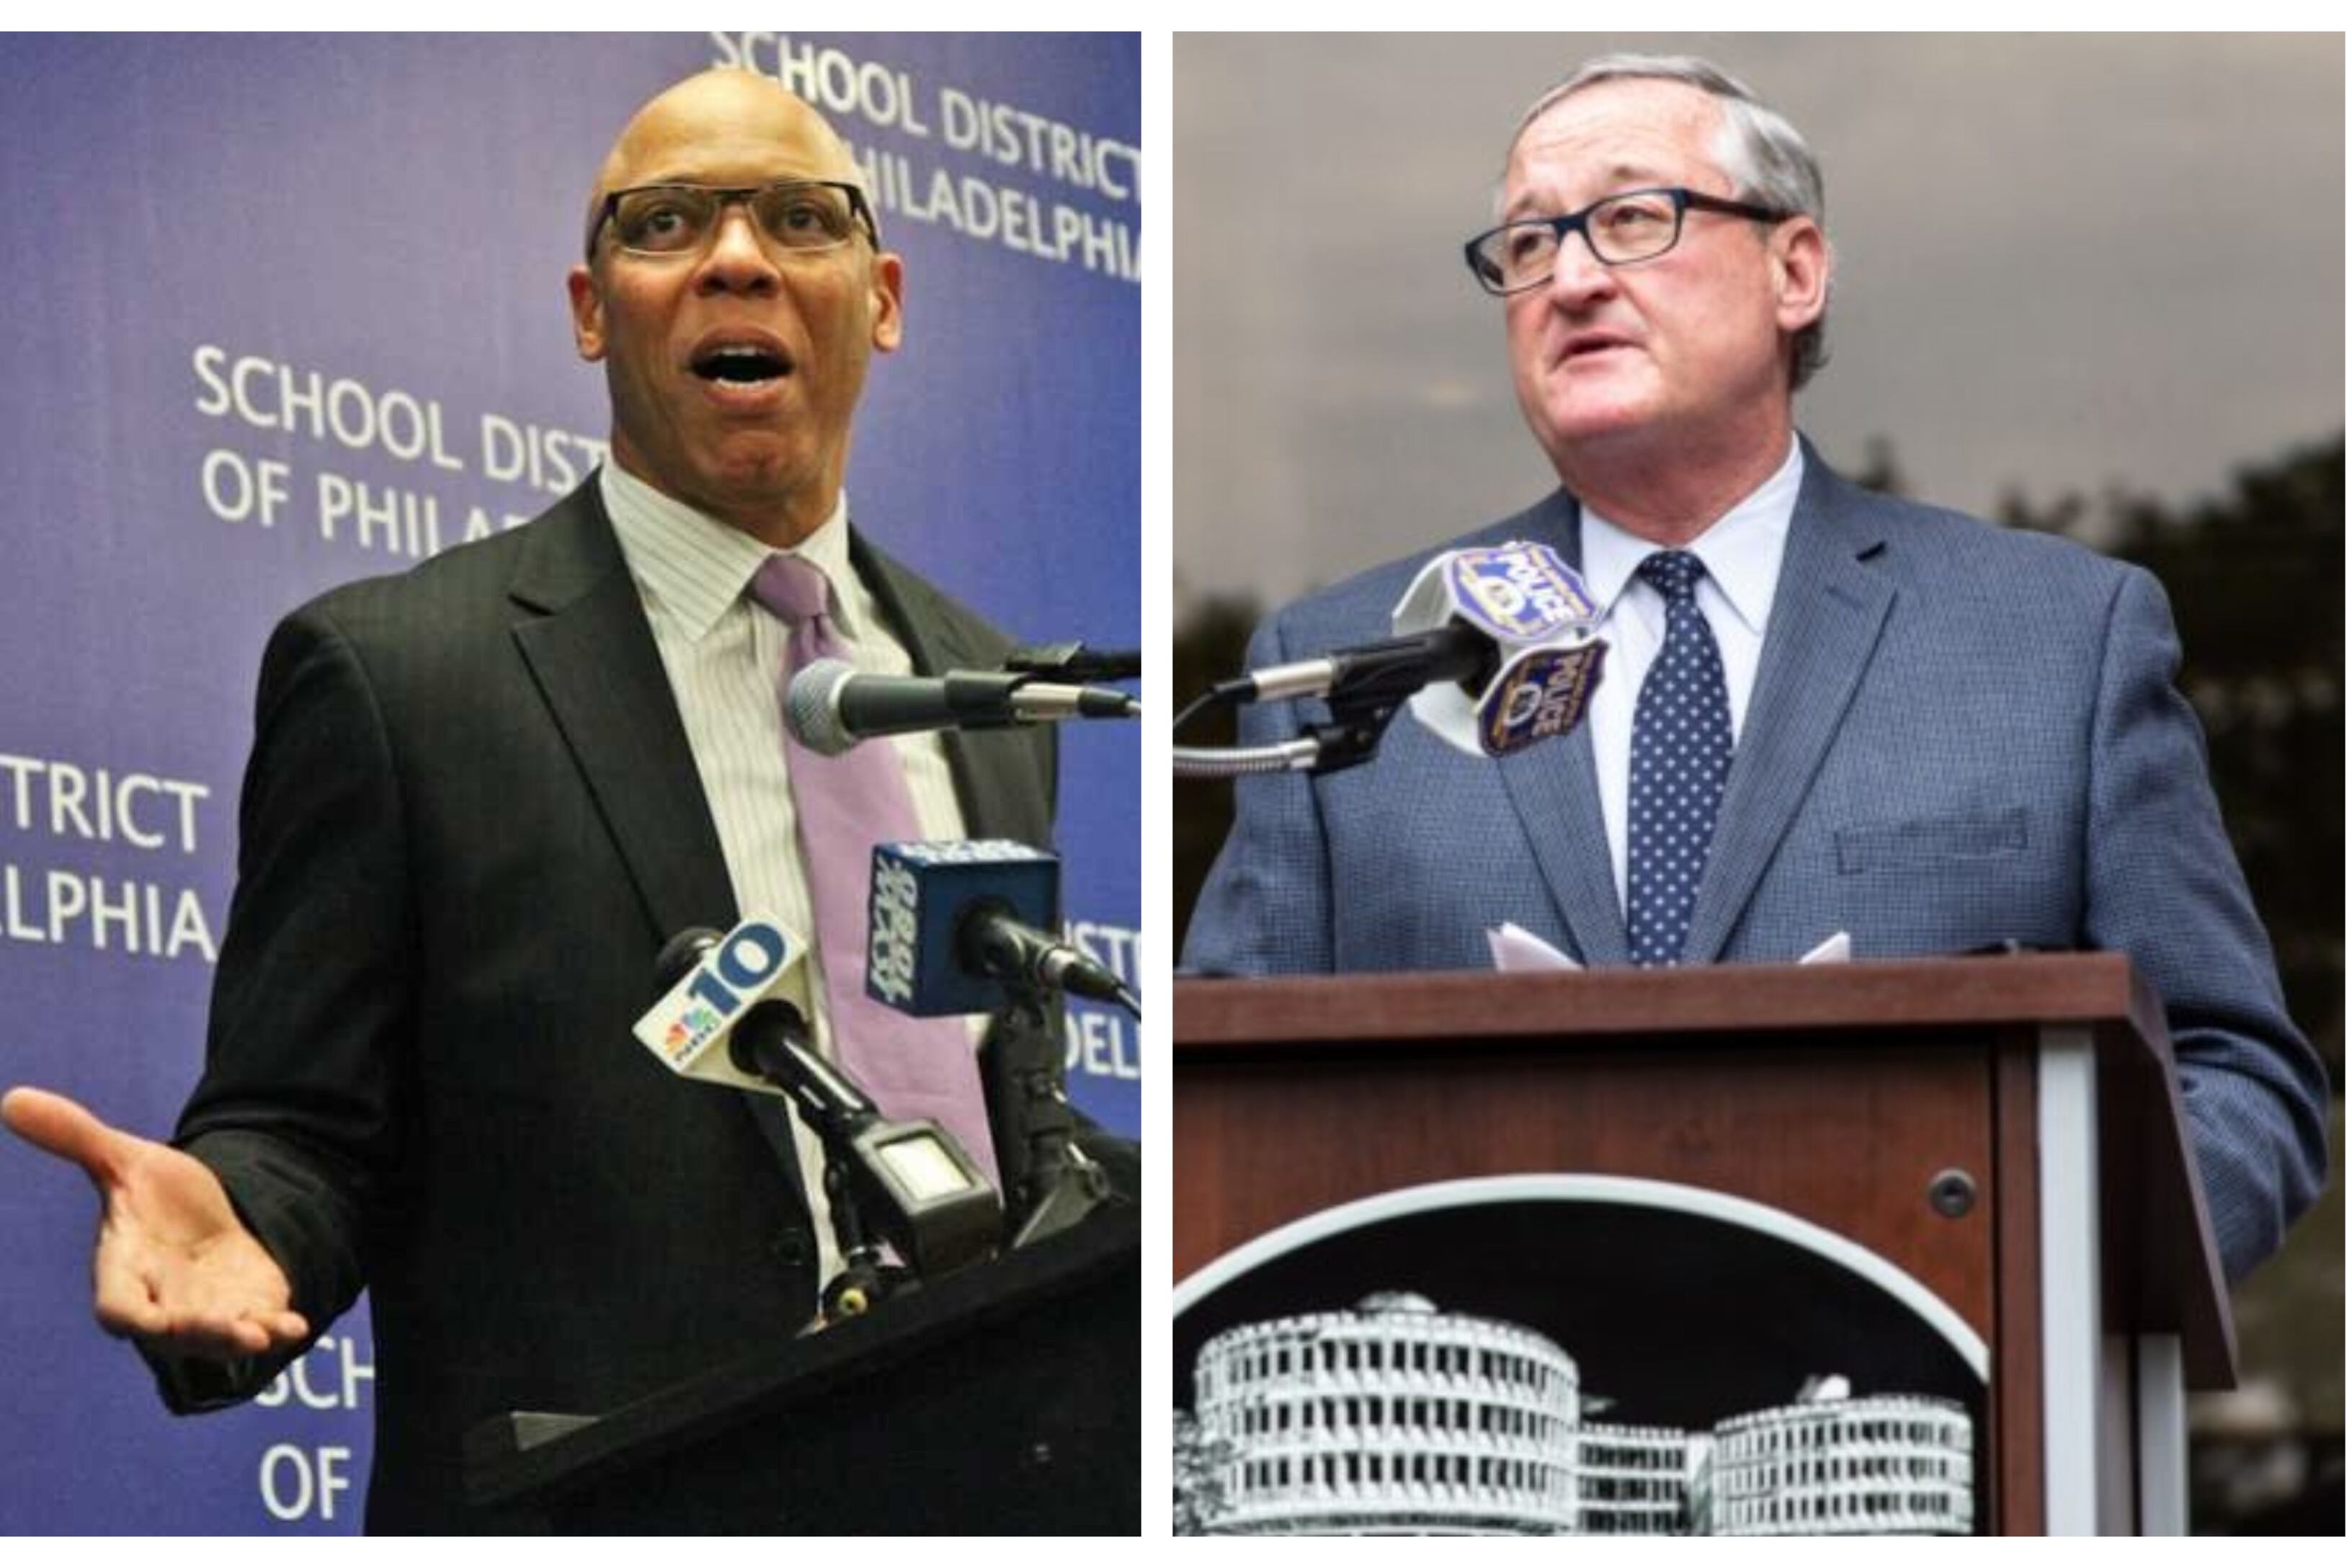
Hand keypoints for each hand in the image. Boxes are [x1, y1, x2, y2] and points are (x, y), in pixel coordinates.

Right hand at [2, 1086, 307, 1359]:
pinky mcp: (248, 1306)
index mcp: (125, 1270)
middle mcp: (164, 1301)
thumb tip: (12, 1097)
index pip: (118, 1309)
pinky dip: (276, 1328)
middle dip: (198, 1333)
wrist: (202, 1212)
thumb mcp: (123, 1159)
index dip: (131, 1317)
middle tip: (229, 1331)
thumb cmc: (152, 1195)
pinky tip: (295, 1324)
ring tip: (260, 1335)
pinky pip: (261, 1326)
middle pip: (173, 1334)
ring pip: (218, 1339)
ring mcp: (207, 1310)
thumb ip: (76, 1137)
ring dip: (236, 1339)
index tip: (148, 1323)